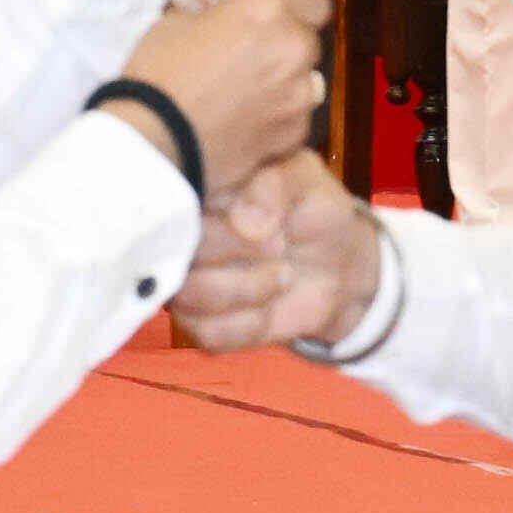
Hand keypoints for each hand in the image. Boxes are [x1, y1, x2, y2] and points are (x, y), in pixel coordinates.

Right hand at [108, 0, 325, 199]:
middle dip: (285, 42)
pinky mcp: (295, 134)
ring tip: (244, 92)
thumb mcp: (177, 19)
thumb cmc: (159, 71)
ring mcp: (299, 96)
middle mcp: (293, 49)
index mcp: (267, 10)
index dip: (296, 2)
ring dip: (283, 79)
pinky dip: (277, 115)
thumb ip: (215, 11)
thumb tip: (220, 9)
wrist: (156, 138)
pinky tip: (245, 121)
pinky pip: (295, 115)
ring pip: (304, 79)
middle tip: (251, 52)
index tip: (276, 11)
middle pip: (308, 39)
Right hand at [172, 149, 383, 352]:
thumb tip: (244, 223)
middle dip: (238, 255)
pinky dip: (248, 325)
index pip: (176, 208)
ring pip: (188, 296)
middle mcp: (177, 236)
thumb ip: (275, 186)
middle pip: (178, 253)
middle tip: (281, 247)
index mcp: (192, 191)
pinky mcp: (203, 323)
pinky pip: (208, 334)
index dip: (223, 226)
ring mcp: (185, 281)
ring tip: (284, 275)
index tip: (273, 230)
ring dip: (246, 290)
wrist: (335, 259)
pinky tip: (271, 308)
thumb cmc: (308, 205)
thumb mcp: (304, 178)